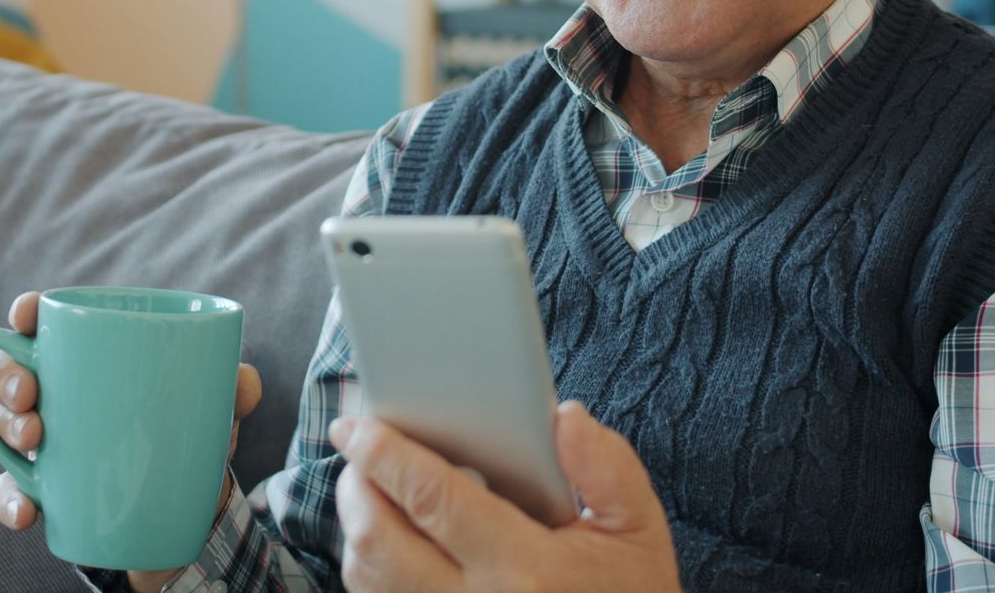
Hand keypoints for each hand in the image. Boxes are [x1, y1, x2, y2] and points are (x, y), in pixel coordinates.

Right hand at [0, 290, 262, 591]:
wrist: (183, 503)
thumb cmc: (185, 430)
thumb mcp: (210, 408)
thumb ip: (231, 389)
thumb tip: (246, 382)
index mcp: (88, 356)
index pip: (44, 322)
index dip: (24, 312)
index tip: (26, 315)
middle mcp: (54, 392)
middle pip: (8, 368)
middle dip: (7, 376)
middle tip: (31, 395)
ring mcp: (42, 440)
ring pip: (0, 423)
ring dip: (7, 429)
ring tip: (34, 440)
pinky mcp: (40, 487)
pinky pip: (9, 491)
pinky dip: (10, 500)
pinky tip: (28, 510)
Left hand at [329, 401, 680, 592]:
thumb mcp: (638, 529)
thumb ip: (608, 467)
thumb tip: (564, 418)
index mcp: (526, 568)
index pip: (433, 497)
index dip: (384, 453)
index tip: (356, 425)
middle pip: (379, 539)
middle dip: (356, 485)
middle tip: (357, 451)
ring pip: (368, 578)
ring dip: (358, 527)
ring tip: (370, 488)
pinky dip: (371, 570)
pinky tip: (391, 540)